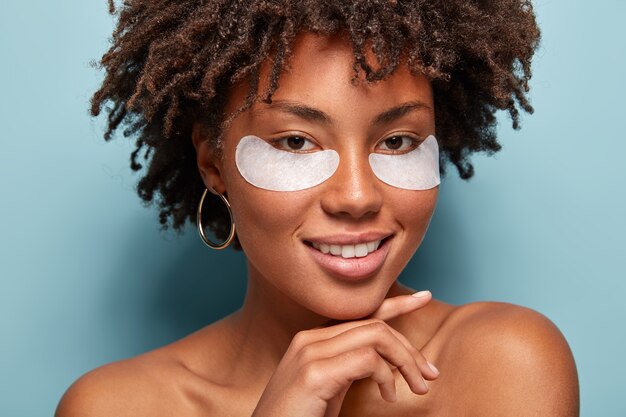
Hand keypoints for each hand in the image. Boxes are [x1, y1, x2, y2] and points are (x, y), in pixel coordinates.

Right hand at [251, 291, 438, 416]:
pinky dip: (387, 375)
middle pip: (374, 323)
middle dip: (409, 347)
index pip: (360, 313)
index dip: (395, 303)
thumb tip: (385, 363)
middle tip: (430, 374)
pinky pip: (368, 359)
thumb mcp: (330, 389)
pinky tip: (388, 395)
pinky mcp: (315, 372)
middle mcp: (309, 339)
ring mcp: (310, 353)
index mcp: (312, 340)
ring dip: (405, 361)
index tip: (423, 297)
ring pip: (376, 335)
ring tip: (417, 386)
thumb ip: (349, 369)